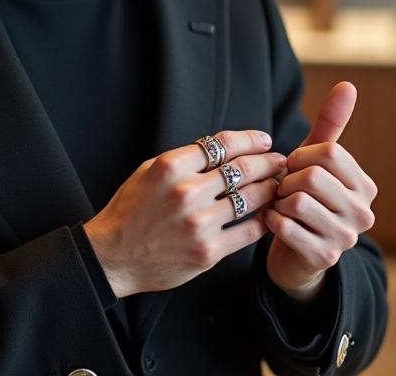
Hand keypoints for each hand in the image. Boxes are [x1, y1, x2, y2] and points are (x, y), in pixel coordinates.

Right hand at [85, 130, 286, 297]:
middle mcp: (187, 193)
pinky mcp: (208, 252)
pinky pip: (249, 231)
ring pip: (252, 198)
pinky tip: (270, 214)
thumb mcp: (148, 171)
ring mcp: (199, 224)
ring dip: (271, 188)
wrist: (114, 256)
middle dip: (269, 162)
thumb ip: (184, 159)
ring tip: (280, 185)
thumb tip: (222, 149)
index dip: (250, 139)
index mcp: (171, 167)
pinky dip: (265, 220)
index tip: (264, 140)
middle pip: (244, 169)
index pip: (223, 144)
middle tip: (282, 161)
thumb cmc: (130, 211)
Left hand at [265, 82, 377, 301]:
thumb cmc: (305, 199)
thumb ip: (331, 124)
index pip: (328, 152)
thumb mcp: (316, 161)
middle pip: (312, 176)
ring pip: (296, 200)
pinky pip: (285, 225)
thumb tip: (348, 84)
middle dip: (287, 180)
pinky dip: (271, 220)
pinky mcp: (324, 257)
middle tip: (284, 190)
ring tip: (280, 207)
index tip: (294, 169)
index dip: (300, 156)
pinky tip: (275, 224)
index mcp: (366, 186)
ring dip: (278, 201)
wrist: (296, 255)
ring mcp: (347, 238)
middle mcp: (364, 213)